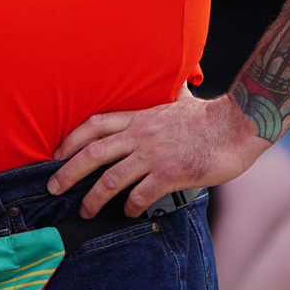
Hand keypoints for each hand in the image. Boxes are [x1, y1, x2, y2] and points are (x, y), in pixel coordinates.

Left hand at [47, 87, 269, 217]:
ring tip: (85, 209)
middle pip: (93, 152)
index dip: (72, 138)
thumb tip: (181, 77)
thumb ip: (172, 92)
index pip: (95, 124)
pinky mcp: (169, 175)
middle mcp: (140, 135)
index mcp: (139, 117)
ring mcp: (153, 155)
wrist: (235, 127)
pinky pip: (140, 194)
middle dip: (69, 171)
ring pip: (111, 178)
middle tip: (53, 186)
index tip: (57, 152)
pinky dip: (130, 206)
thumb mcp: (181, 98)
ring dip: (93, 197)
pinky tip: (128, 212)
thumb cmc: (209, 116)